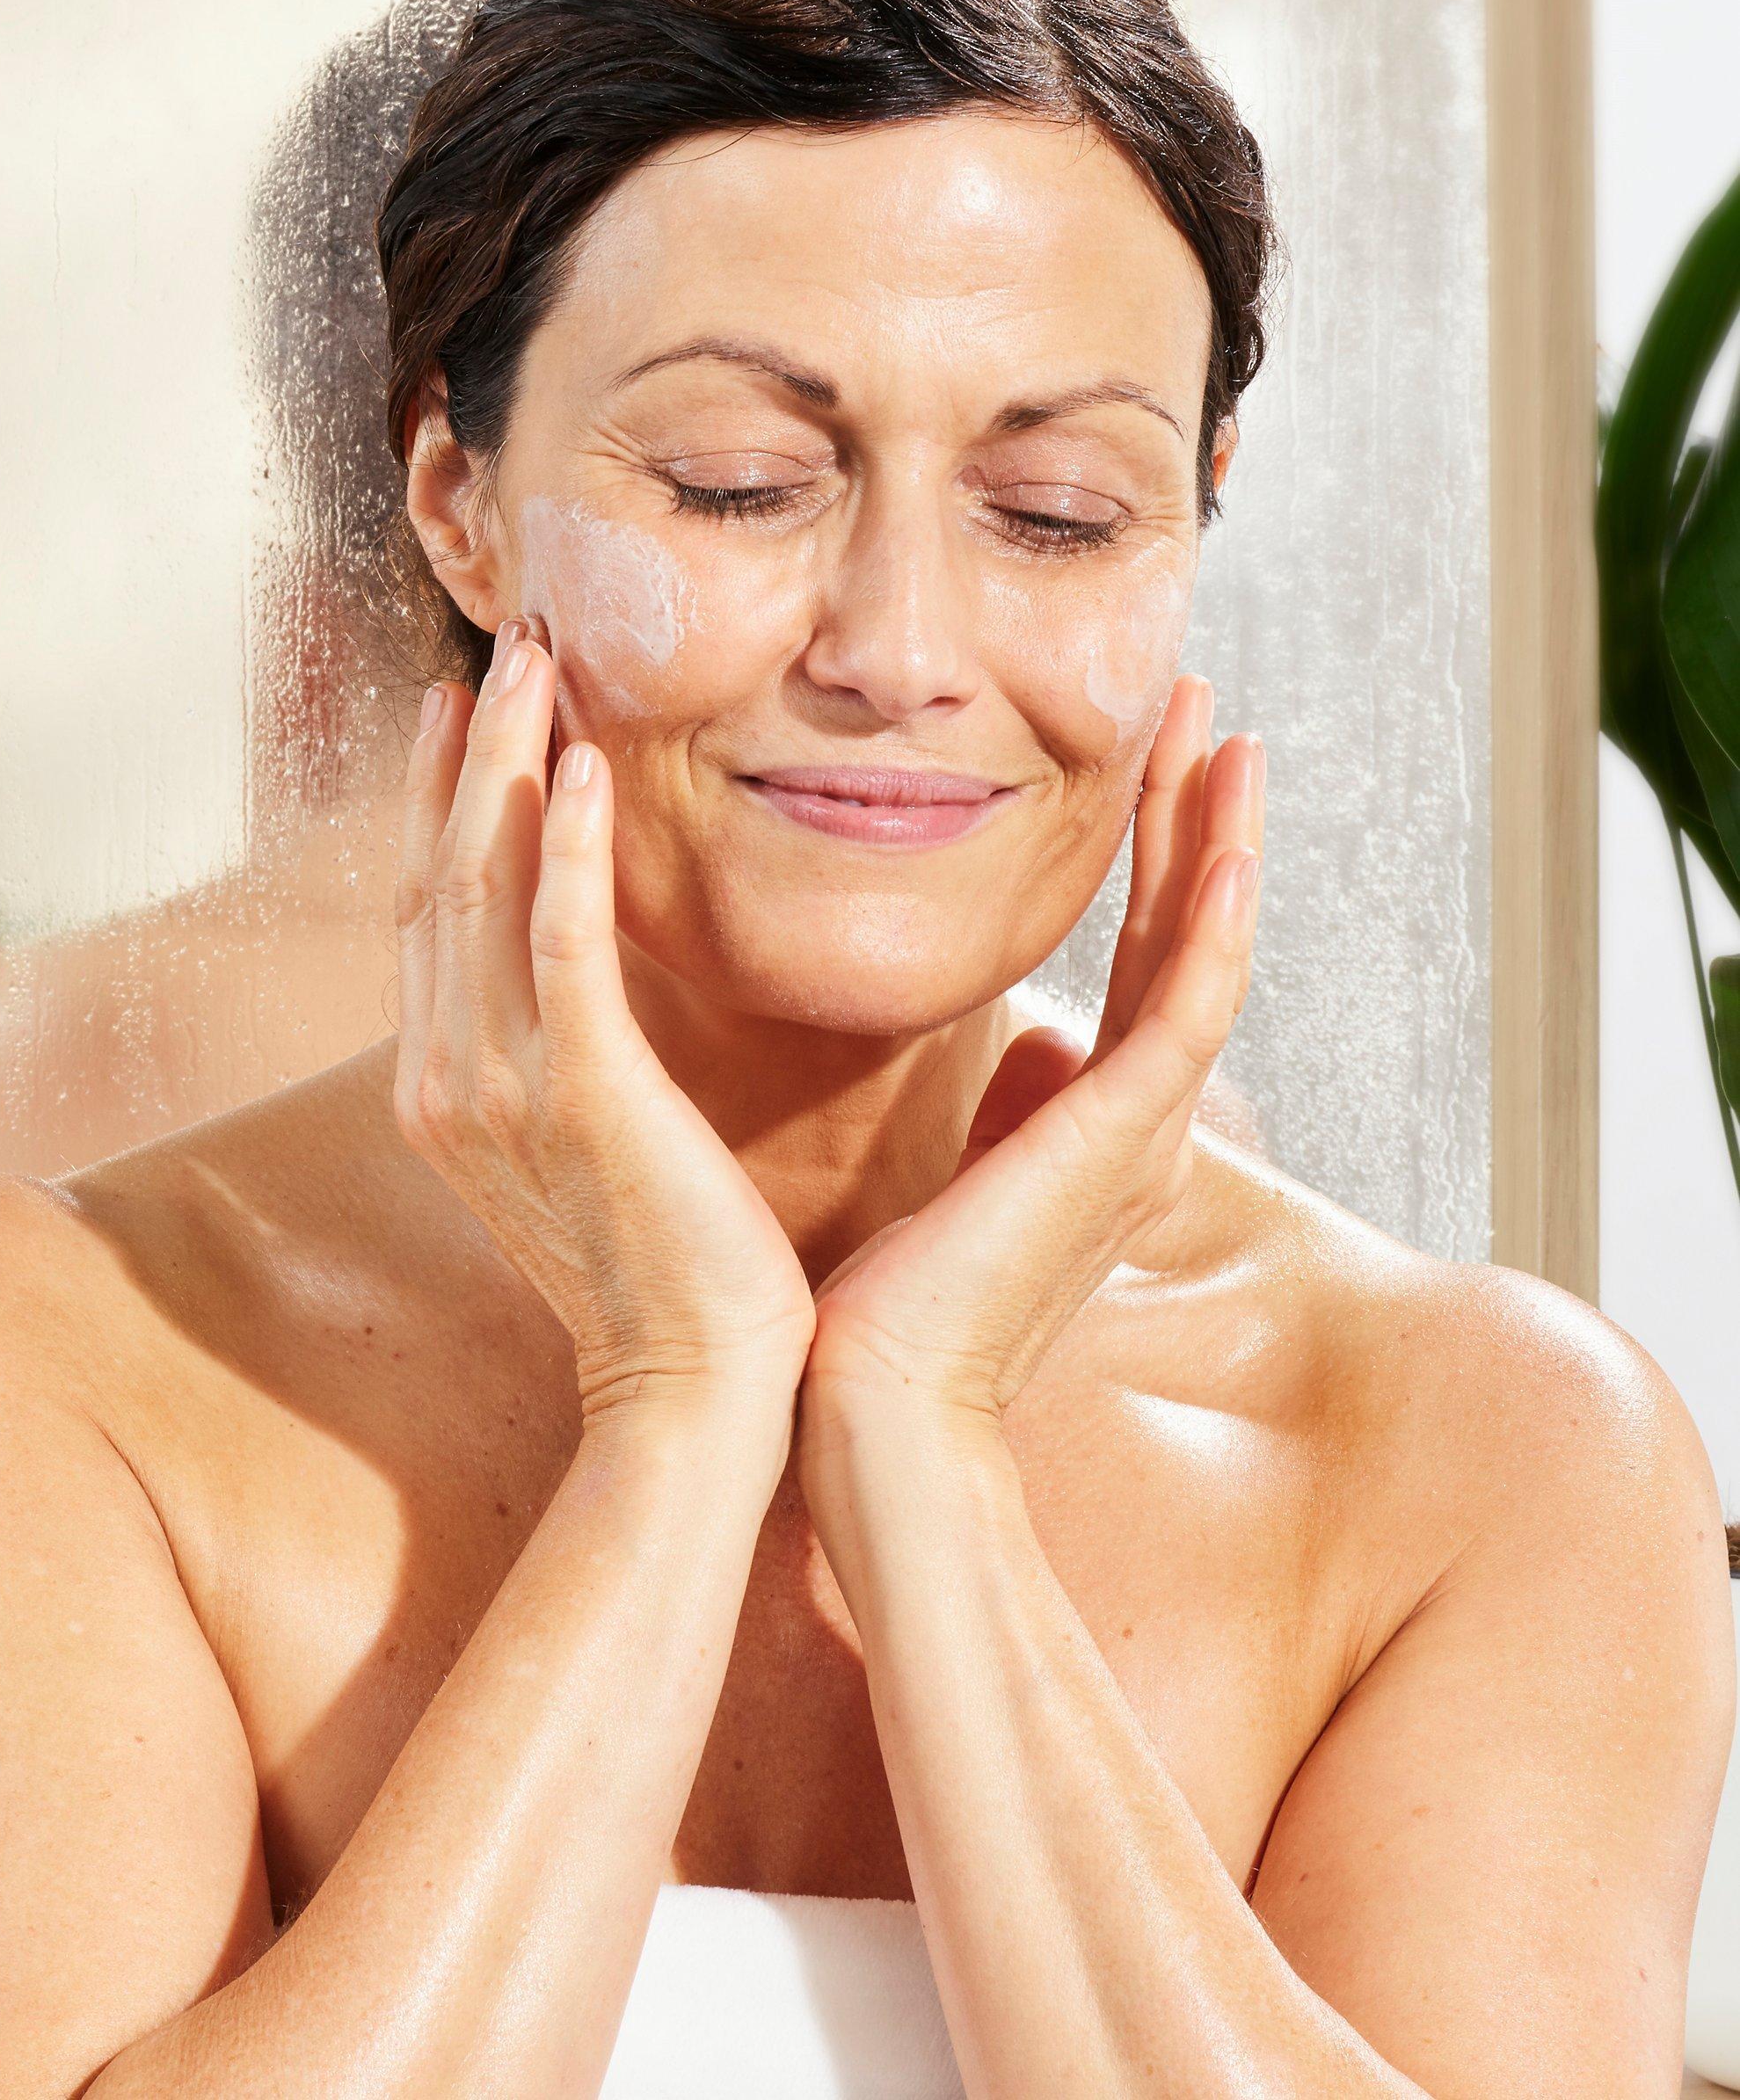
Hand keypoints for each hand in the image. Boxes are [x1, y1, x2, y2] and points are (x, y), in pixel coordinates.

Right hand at [393, 619, 816, 1419]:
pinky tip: (590, 768)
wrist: (691, 1390)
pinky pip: (565, 947)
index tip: (464, 708)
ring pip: (485, 888)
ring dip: (510, 765)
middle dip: (467, 752)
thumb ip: (557, 1054)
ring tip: (536, 664)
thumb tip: (576, 982)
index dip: (439, 800)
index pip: (427, 911)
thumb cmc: (662, 1267)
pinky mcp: (583, 1096)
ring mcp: (501, 1088)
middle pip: (438, 876)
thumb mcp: (579, 1146)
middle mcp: (445, 1079)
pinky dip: (571, 849)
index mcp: (443, 1088)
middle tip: (501, 644)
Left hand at [805, 677, 1264, 1419]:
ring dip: (1220, 840)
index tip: (1154, 758)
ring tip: (1226, 736)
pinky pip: (1190, 1017)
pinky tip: (1227, 851)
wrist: (878, 1398)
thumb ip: (1020, 1107)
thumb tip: (1040, 1042)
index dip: (1159, 852)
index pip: (1150, 955)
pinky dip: (1216, 933)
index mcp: (1104, 1120)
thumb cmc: (898, 1301)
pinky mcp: (1121, 1145)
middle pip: (1191, 932)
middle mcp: (1141, 1119)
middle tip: (1203, 707)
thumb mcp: (966, 1175)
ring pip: (1207, 953)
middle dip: (1195, 815)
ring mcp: (1141, 1131)